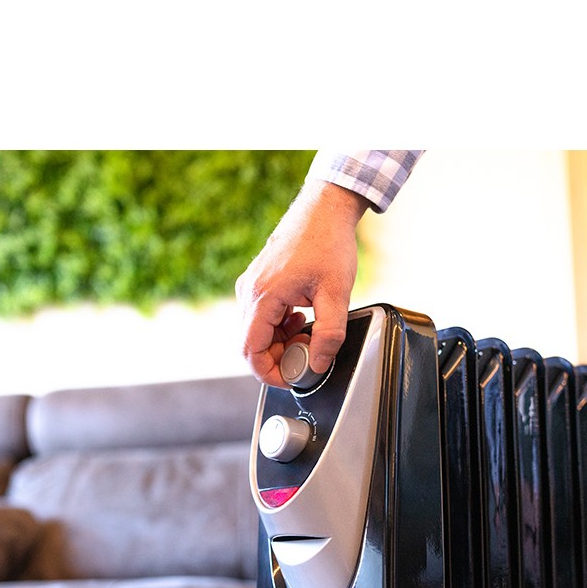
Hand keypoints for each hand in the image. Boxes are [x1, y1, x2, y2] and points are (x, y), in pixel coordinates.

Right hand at [235, 179, 365, 387]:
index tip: (291, 378)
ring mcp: (251, 285)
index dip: (269, 373)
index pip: (251, 350)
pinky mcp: (259, 282)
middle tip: (309, 353)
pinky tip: (303, 318)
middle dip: (281, 356)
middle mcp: (249, 291)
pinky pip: (263, 316)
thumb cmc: (328, 243)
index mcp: (262, 296)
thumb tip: (317, 364)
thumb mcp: (336, 294)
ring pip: (259, 331)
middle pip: (254, 343)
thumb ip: (328, 336)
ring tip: (311, 332)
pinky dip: (281, 326)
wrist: (324, 209)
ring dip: (283, 341)